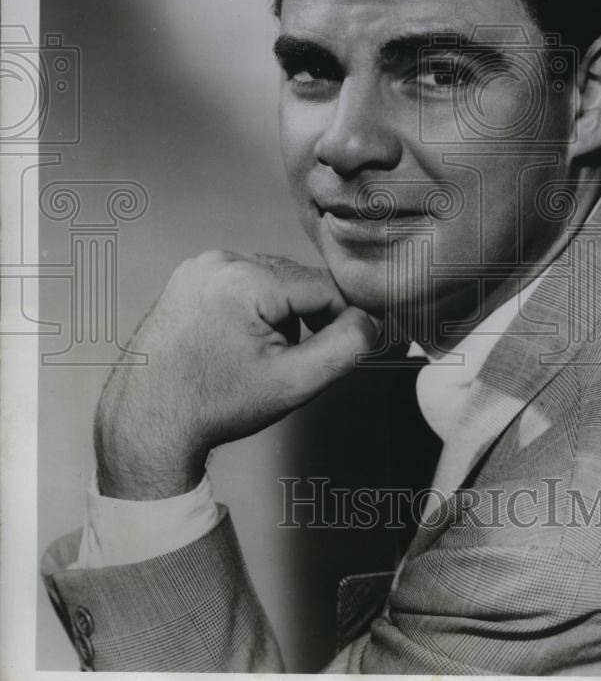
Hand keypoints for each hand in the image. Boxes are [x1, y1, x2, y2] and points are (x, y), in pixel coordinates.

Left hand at [94, 251, 378, 499]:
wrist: (146, 420)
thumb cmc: (214, 405)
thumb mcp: (293, 383)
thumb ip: (346, 348)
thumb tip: (373, 321)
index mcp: (246, 280)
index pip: (325, 287)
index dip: (343, 320)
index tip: (341, 351)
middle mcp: (221, 260)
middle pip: (298, 280)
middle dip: (307, 319)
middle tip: (291, 362)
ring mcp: (201, 265)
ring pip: (273, 280)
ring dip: (281, 313)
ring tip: (259, 355)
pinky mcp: (190, 275)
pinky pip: (245, 281)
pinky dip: (255, 307)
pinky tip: (239, 343)